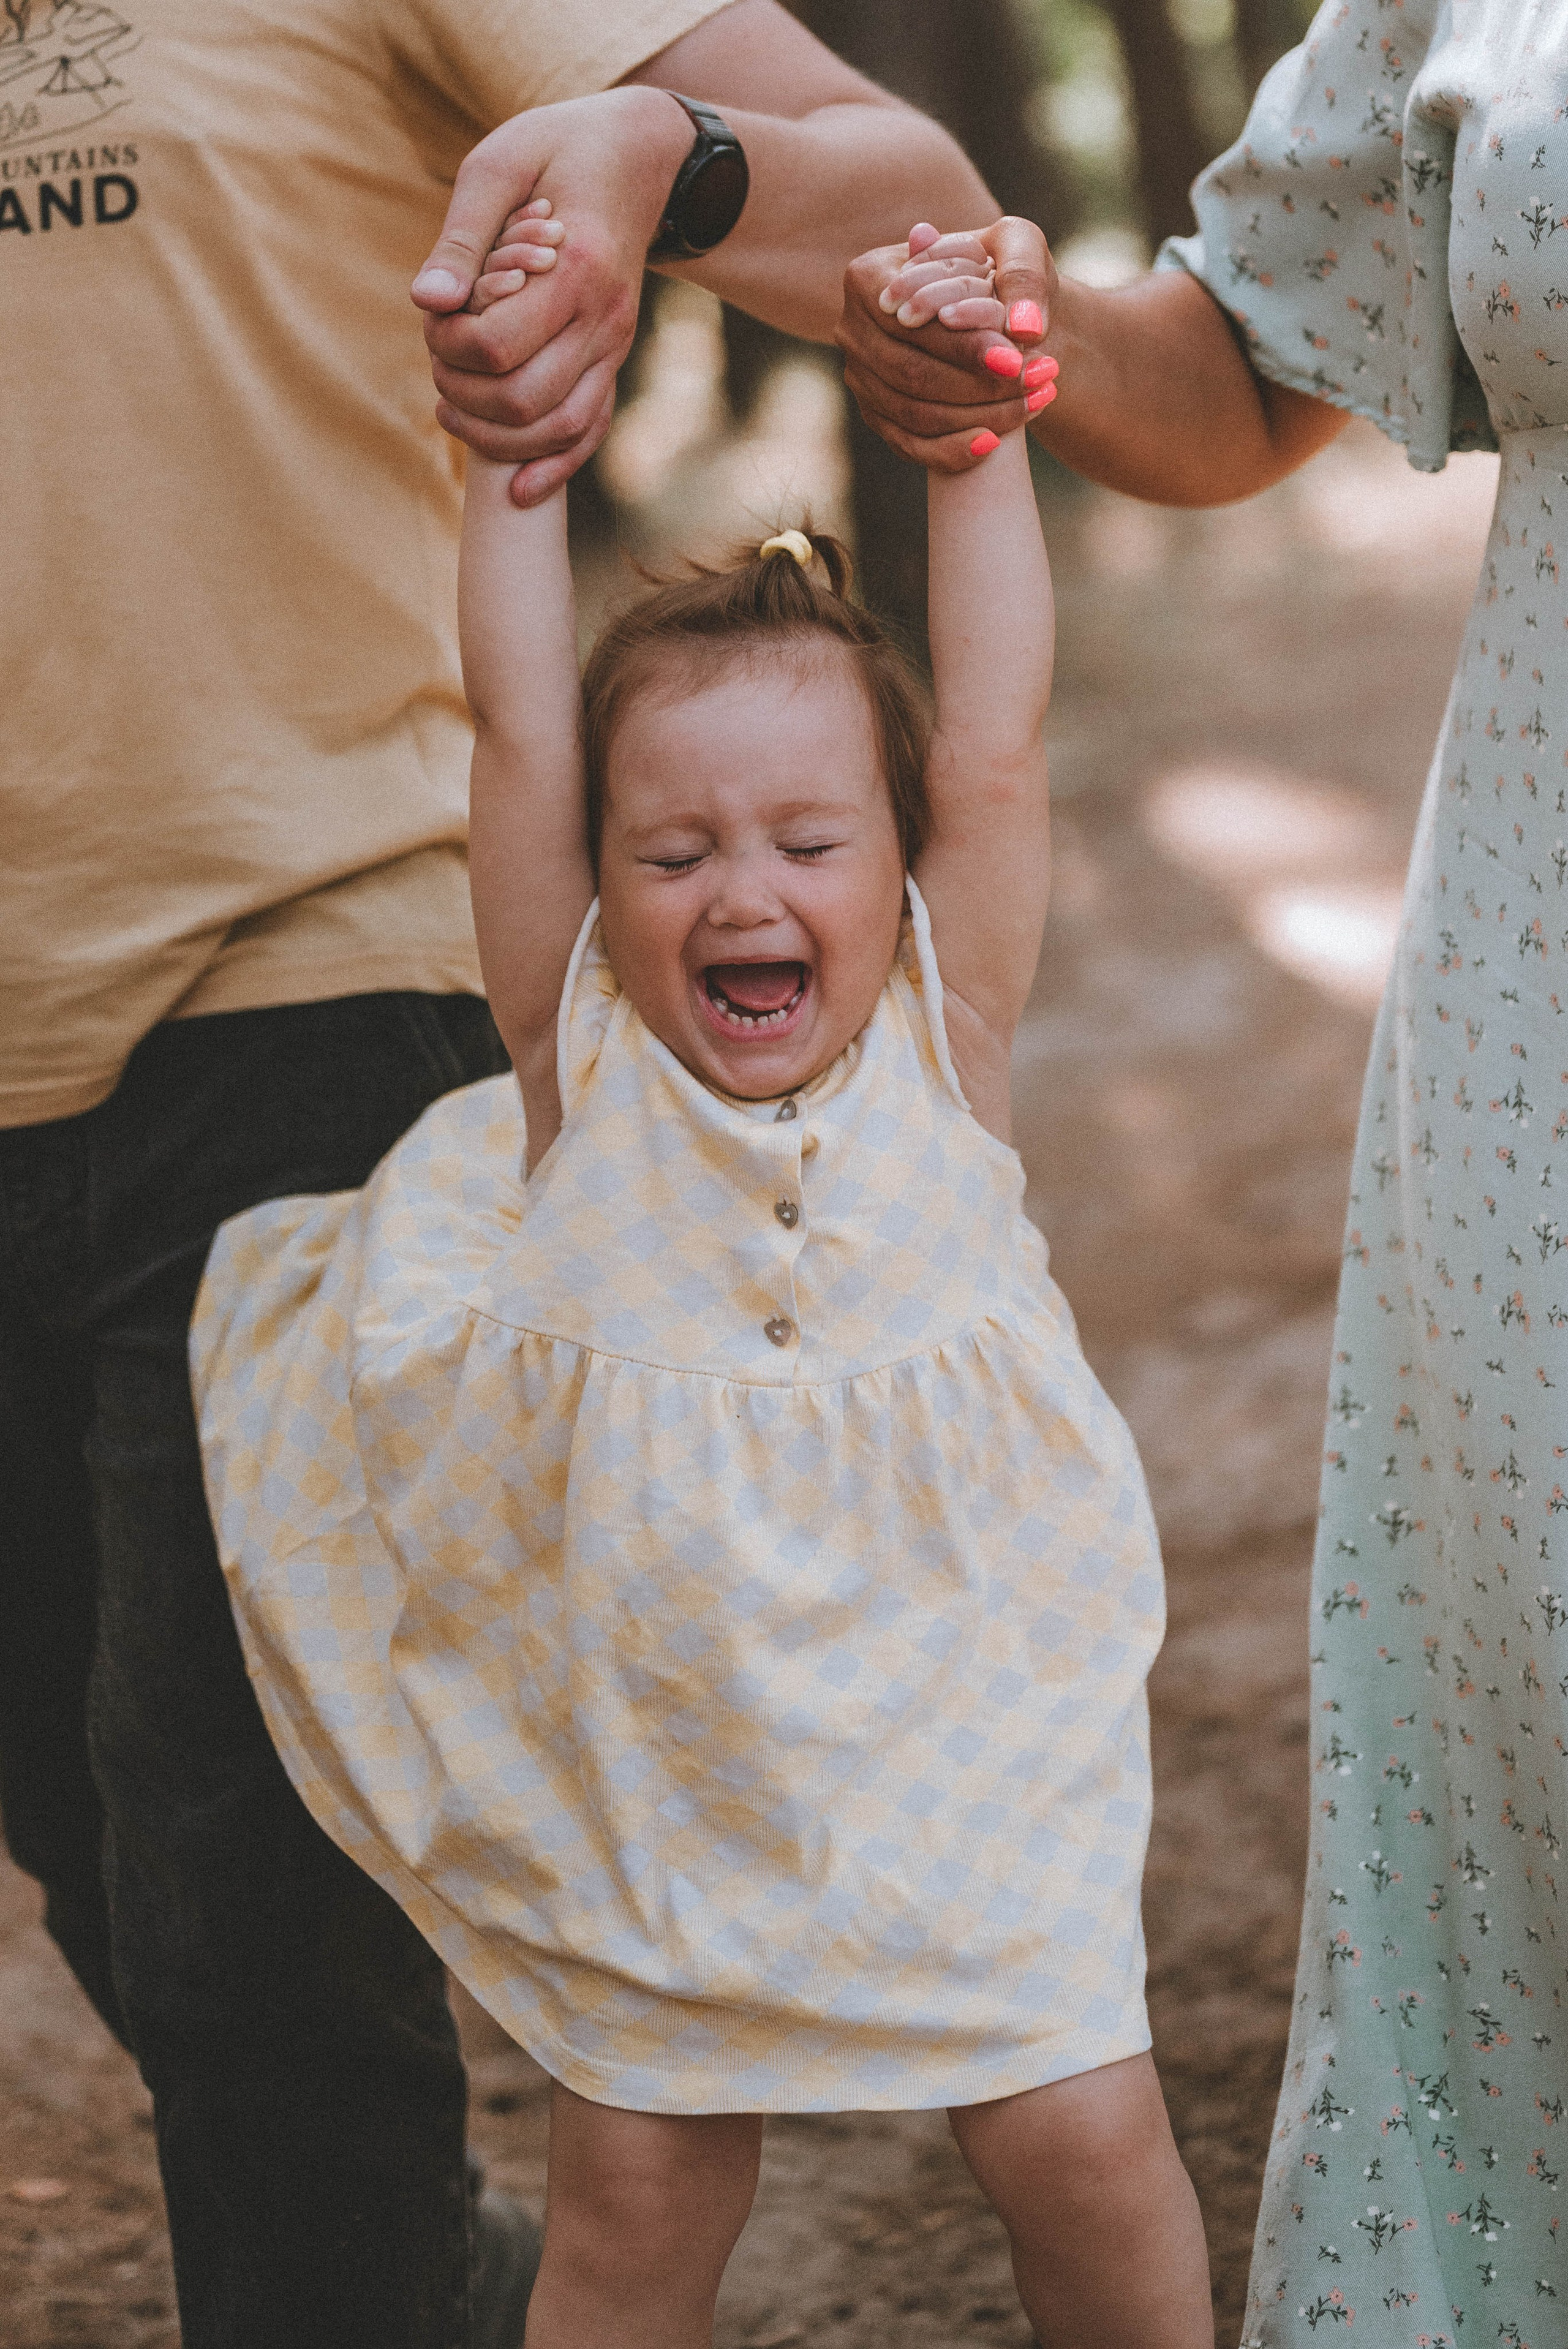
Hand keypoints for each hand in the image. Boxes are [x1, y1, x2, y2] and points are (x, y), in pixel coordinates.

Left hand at [411, 87, 692, 505]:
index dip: (448, 349)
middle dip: (464, 397)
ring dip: (496, 437)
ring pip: (557, 428)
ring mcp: (614, 345)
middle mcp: (602, 319)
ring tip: (452, 408)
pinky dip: (557, 467)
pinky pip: (592, 430)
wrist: (642, 156)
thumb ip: (461, 236)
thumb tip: (426, 302)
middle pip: (524, 401)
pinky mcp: (615, 359)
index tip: (432, 322)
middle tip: (437, 366)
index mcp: (574, 269)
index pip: (496, 346)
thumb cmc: (559, 151)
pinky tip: (522, 491)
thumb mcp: (499, 164)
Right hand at [838, 216, 1057, 471]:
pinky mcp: (873, 414)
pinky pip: (910, 446)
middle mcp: (851, 329)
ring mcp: (858, 377)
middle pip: (914, 374)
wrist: (977, 303)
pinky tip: (994, 444)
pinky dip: (953, 451)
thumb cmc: (994, 266)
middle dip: (979, 386)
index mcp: (867, 278)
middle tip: (1035, 384)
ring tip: (1034, 403)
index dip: (966, 346)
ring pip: (915, 414)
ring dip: (978, 417)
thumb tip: (1026, 324)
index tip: (1016, 359)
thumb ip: (1018, 272)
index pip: (917, 323)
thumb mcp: (1012, 247)